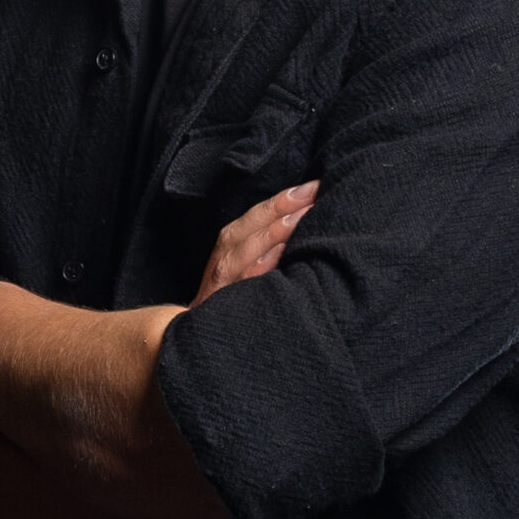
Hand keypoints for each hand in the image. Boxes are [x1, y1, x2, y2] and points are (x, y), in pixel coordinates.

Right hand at [190, 181, 318, 306]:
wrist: (201, 334)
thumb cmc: (234, 296)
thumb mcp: (249, 265)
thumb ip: (272, 244)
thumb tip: (309, 222)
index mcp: (232, 243)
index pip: (259, 214)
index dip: (285, 198)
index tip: (316, 185)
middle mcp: (225, 257)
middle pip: (249, 225)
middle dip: (281, 207)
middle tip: (313, 194)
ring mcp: (222, 282)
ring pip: (243, 250)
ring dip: (272, 232)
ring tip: (301, 217)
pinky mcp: (221, 305)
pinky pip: (239, 284)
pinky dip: (257, 269)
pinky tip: (277, 257)